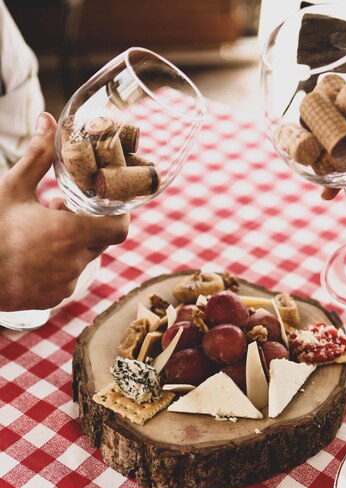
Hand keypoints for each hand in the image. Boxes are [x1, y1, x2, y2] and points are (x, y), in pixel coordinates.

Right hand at [0, 112, 128, 310]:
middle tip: (62, 208)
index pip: (119, 228)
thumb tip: (48, 120)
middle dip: (87, 223)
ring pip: (82, 259)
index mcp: (70, 234)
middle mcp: (73, 263)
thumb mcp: (13, 188)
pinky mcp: (54, 298)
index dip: (119, 215)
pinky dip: (59, 263)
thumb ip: (37, 156)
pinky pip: (67, 277)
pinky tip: (35, 253)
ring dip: (71, 243)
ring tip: (43, 230)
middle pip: (99, 240)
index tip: (109, 203)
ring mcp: (65, 284)